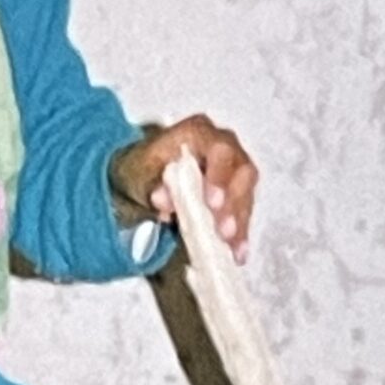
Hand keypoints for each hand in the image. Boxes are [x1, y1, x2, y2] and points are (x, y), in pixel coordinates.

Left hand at [111, 114, 257, 260]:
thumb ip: (150, 183)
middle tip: (223, 231)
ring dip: (240, 221)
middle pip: (240, 171)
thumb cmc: (142, 167)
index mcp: (199, 132)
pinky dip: (240, 232)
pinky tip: (238, 252)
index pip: (218, 149)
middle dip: (233, 204)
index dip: (219, 176)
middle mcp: (223, 145)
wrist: (144, 172)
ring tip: (232, 247)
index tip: (212, 202)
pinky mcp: (237, 190)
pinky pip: (244, 210)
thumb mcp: (138, 172)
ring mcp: (234, 167)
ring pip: (246, 193)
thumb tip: (163, 199)